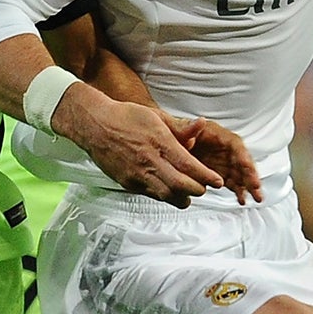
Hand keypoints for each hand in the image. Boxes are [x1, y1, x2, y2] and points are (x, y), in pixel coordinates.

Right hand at [55, 87, 222, 207]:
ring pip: (167, 196)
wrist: (95, 125)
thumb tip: (201, 125)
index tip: (217, 181)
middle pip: (180, 186)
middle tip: (204, 188)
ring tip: (188, 193)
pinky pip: (152, 194)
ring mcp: (137, 174)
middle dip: (197, 190)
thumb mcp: (156, 116)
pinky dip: (164, 195)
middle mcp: (149, 161)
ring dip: (182, 197)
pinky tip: (169, 190)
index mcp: (159, 142)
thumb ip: (180, 126)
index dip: (206, 177)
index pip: (188, 166)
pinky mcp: (128, 183)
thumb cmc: (125, 117)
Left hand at [171, 116, 262, 203]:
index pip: (235, 145)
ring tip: (256, 198)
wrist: (168, 144)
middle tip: (256, 188)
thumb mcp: (179, 130)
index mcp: (217, 135)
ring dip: (249, 186)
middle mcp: (224, 149)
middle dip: (250, 175)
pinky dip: (238, 191)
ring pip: (240, 174)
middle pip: (242, 161)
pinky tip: (242, 200)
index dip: (243, 156)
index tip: (248, 167)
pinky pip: (232, 183)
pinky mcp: (218, 174)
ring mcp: (222, 162)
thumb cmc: (175, 134)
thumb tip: (200, 121)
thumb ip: (188, 128)